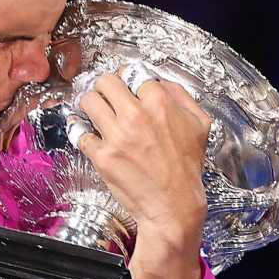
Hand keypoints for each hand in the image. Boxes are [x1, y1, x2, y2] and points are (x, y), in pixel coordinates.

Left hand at [77, 74, 210, 278]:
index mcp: (160, 104)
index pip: (132, 73)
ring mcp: (116, 136)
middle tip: (106, 95)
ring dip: (89, 104)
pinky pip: (79, 132)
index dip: (127, 78)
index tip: (124, 85)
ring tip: (94, 111)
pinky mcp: (102, 156)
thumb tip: (160, 82)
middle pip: (105, 81)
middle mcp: (136, 116)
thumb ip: (181, 96)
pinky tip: (87, 132)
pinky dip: (80, 130)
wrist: (173, 205)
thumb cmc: (186, 168)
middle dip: (104, 86)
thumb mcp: (199, 124)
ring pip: (88, 101)